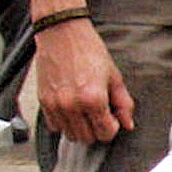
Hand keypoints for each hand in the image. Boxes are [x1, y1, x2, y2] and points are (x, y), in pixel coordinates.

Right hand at [34, 20, 135, 145]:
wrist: (61, 33)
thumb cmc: (88, 50)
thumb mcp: (114, 76)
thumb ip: (124, 103)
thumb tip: (128, 123)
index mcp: (93, 99)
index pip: (105, 133)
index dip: (112, 128)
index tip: (113, 119)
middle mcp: (72, 105)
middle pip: (87, 138)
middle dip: (97, 130)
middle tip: (100, 115)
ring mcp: (55, 104)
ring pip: (70, 135)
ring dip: (80, 129)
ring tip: (86, 112)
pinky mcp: (43, 101)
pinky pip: (54, 126)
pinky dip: (64, 123)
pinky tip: (72, 110)